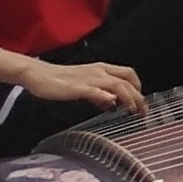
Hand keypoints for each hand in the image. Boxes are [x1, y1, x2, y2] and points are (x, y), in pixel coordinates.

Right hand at [16, 57, 145, 113]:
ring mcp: (89, 79)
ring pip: (117, 83)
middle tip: (144, 112)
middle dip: (139, 95)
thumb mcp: (84, 87)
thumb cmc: (60, 81)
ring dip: (129, 97)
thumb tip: (112, 103)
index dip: (138, 87)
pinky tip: (111, 103)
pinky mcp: (77, 87)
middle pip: (127, 79)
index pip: (128, 74)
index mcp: (102, 69)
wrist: (39, 75)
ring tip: (133, 110)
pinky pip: (94, 90)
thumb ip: (99, 94)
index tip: (142, 103)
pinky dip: (105, 96)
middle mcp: (99, 71)